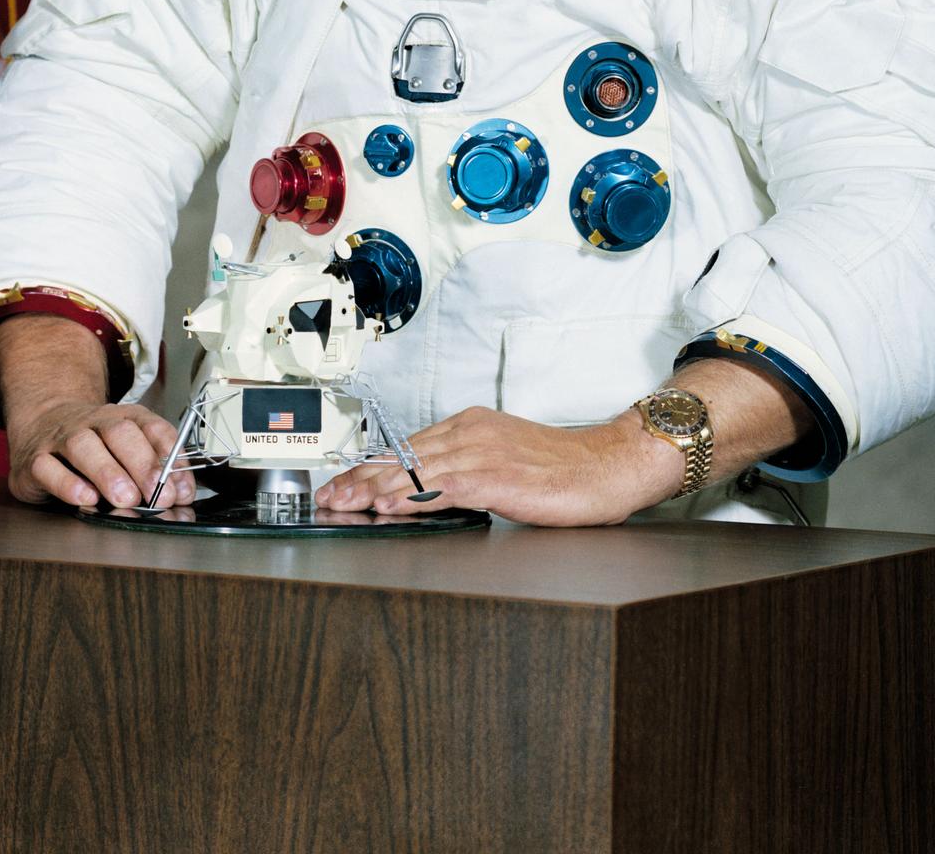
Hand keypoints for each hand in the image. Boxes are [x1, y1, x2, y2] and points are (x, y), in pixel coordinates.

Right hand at [5, 396, 196, 511]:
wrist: (42, 422)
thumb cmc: (94, 444)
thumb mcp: (126, 448)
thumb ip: (154, 469)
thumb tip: (181, 494)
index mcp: (123, 417)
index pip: (152, 428)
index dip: (171, 458)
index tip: (181, 488)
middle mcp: (94, 422)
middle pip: (120, 433)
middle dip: (142, 464)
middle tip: (157, 494)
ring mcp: (62, 438)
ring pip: (84, 446)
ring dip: (108, 473)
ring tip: (126, 498)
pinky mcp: (34, 460)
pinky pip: (48, 468)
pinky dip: (67, 484)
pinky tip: (85, 498)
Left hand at [314, 405, 683, 526]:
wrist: (605, 466)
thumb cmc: (562, 469)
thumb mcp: (505, 458)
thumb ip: (467, 466)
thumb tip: (429, 489)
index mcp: (471, 424)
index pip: (408, 446)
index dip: (370, 466)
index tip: (343, 483)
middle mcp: (470, 431)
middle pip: (402, 456)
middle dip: (359, 478)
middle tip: (329, 497)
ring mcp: (480, 451)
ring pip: (413, 471)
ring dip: (373, 490)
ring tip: (344, 504)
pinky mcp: (493, 476)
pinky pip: (440, 487)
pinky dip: (408, 498)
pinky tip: (387, 509)